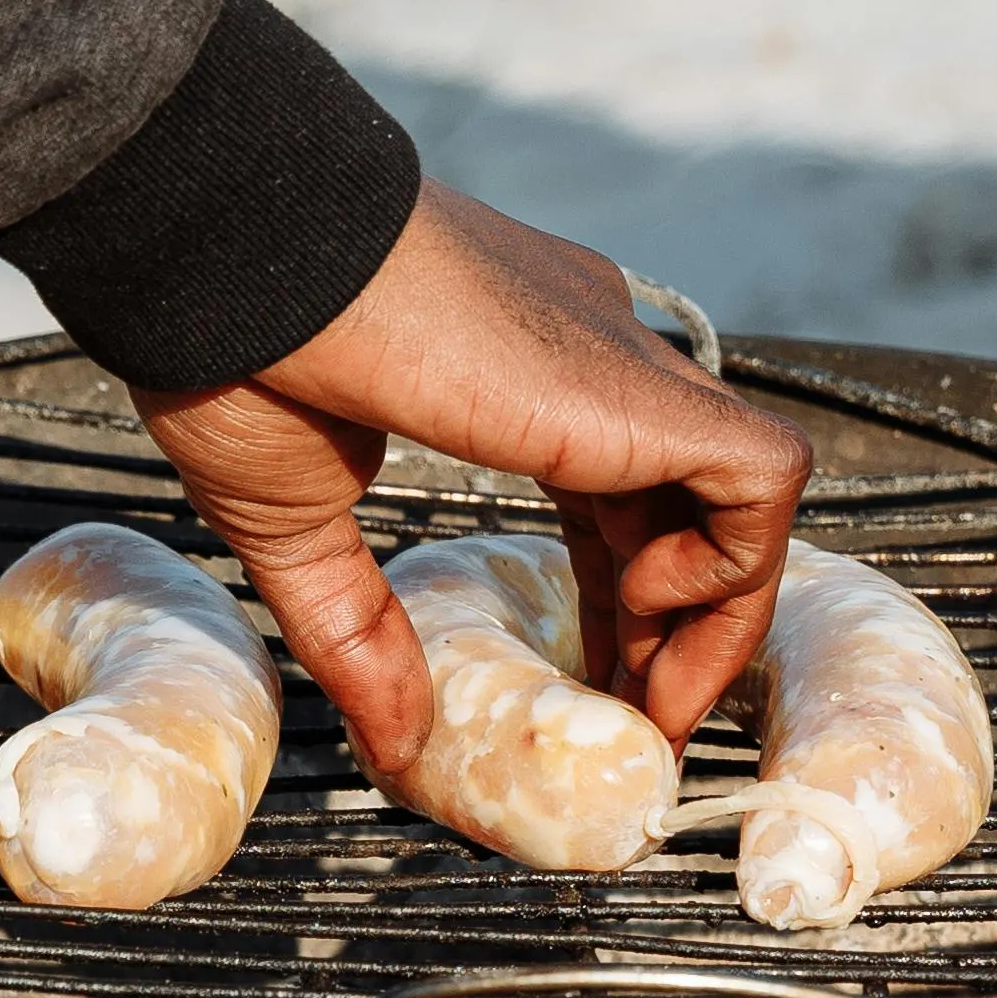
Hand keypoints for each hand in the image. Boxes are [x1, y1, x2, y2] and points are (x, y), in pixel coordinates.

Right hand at [130, 183, 812, 776]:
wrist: (233, 248)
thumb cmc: (239, 349)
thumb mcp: (299, 526)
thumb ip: (360, 634)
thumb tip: (391, 749)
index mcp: (519, 369)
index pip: (618, 494)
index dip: (620, 604)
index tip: (593, 690)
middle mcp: (590, 356)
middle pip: (689, 507)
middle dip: (676, 636)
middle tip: (638, 731)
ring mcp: (623, 363)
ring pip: (748, 496)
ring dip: (719, 618)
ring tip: (655, 707)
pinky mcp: (640, 387)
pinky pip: (763, 477)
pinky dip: (732, 564)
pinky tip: (641, 611)